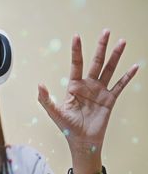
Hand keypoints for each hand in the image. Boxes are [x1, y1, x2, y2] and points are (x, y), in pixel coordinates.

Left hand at [38, 30, 137, 156]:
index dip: (77, 51)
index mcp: (74, 86)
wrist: (82, 141)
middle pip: (96, 62)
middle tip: (106, 31)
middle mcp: (88, 85)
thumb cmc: (67, 127)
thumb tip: (39, 84)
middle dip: (101, 47)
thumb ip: (45, 99)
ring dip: (116, 56)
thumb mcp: (54, 112)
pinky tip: (134, 67)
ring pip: (109, 69)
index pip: (76, 64)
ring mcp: (100, 91)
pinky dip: (127, 77)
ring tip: (122, 42)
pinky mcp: (110, 100)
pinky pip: (120, 86)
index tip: (77, 36)